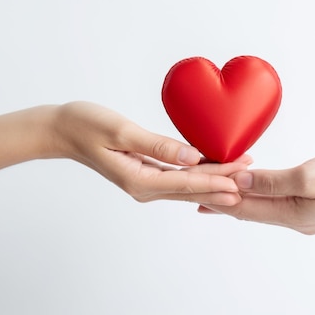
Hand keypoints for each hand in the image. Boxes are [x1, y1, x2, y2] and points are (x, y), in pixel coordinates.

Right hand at [50, 101, 249, 204]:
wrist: (61, 130)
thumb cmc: (86, 125)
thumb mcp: (121, 132)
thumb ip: (158, 146)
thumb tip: (192, 157)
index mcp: (140, 180)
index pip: (187, 182)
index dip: (217, 178)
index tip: (242, 176)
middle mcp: (145, 188)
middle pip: (192, 189)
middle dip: (223, 183)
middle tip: (252, 177)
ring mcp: (145, 184)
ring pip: (187, 186)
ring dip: (214, 181)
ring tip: (241, 175)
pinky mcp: (145, 175)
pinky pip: (178, 179)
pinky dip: (198, 175)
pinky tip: (213, 171)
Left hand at [199, 152, 314, 233]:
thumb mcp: (308, 178)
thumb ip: (271, 182)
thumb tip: (239, 182)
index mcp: (292, 216)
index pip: (245, 209)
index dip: (219, 200)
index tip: (194, 191)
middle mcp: (295, 216)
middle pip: (251, 209)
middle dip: (224, 199)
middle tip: (196, 191)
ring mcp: (305, 207)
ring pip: (264, 202)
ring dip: (241, 193)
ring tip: (219, 188)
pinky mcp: (313, 194)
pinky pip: (279, 193)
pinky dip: (261, 187)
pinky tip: (254, 181)